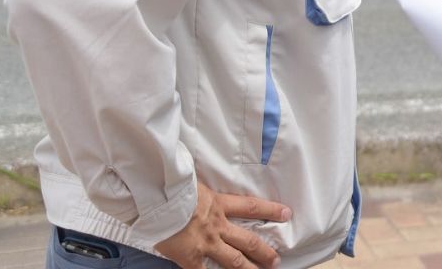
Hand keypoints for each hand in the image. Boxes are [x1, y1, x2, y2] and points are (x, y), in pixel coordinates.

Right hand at [155, 181, 288, 268]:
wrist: (155, 200)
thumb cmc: (170, 186)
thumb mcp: (192, 182)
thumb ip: (203, 188)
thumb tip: (203, 183)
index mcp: (218, 203)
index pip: (252, 207)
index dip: (271, 210)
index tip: (287, 213)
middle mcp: (217, 225)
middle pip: (248, 240)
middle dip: (264, 251)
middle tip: (276, 260)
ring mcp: (205, 242)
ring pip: (234, 260)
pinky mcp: (190, 257)